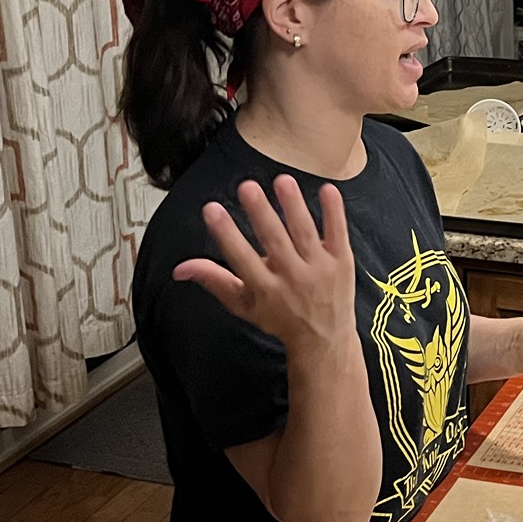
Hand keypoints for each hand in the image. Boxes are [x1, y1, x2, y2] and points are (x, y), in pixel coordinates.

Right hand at [173, 176, 358, 358]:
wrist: (324, 340)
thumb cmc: (279, 318)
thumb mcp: (243, 305)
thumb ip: (214, 281)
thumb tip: (179, 268)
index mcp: (265, 288)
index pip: (241, 258)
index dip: (226, 234)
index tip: (211, 210)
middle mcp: (292, 278)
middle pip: (275, 241)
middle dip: (261, 214)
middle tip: (247, 187)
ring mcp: (320, 270)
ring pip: (305, 233)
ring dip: (294, 206)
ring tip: (282, 181)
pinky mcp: (342, 262)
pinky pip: (338, 233)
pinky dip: (334, 212)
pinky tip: (327, 189)